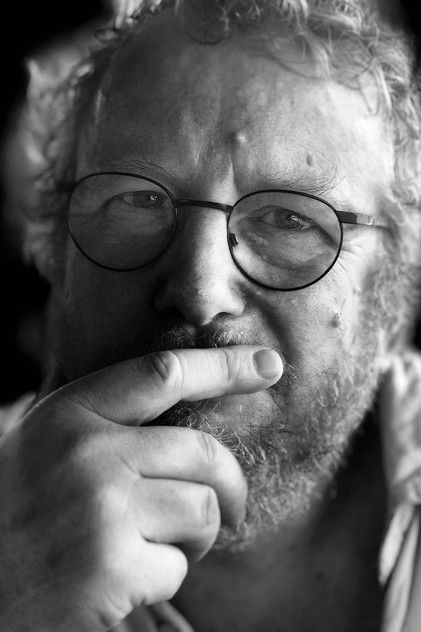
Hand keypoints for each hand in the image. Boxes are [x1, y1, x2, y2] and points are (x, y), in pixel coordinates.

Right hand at [0, 346, 281, 630]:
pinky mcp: (109, 568)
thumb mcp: (49, 440)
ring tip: (164, 546)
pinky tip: (129, 578)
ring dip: (198, 536)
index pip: (162, 373)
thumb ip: (107, 418)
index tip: (269, 364)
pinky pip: (178, 565)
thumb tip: (185, 398)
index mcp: (72, 413)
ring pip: (202, 510)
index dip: (223, 366)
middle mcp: (87, 452)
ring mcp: (99, 508)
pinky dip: (168, 575)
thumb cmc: (20, 507)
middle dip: (234, 485)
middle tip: (234, 508)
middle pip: (204, 452)